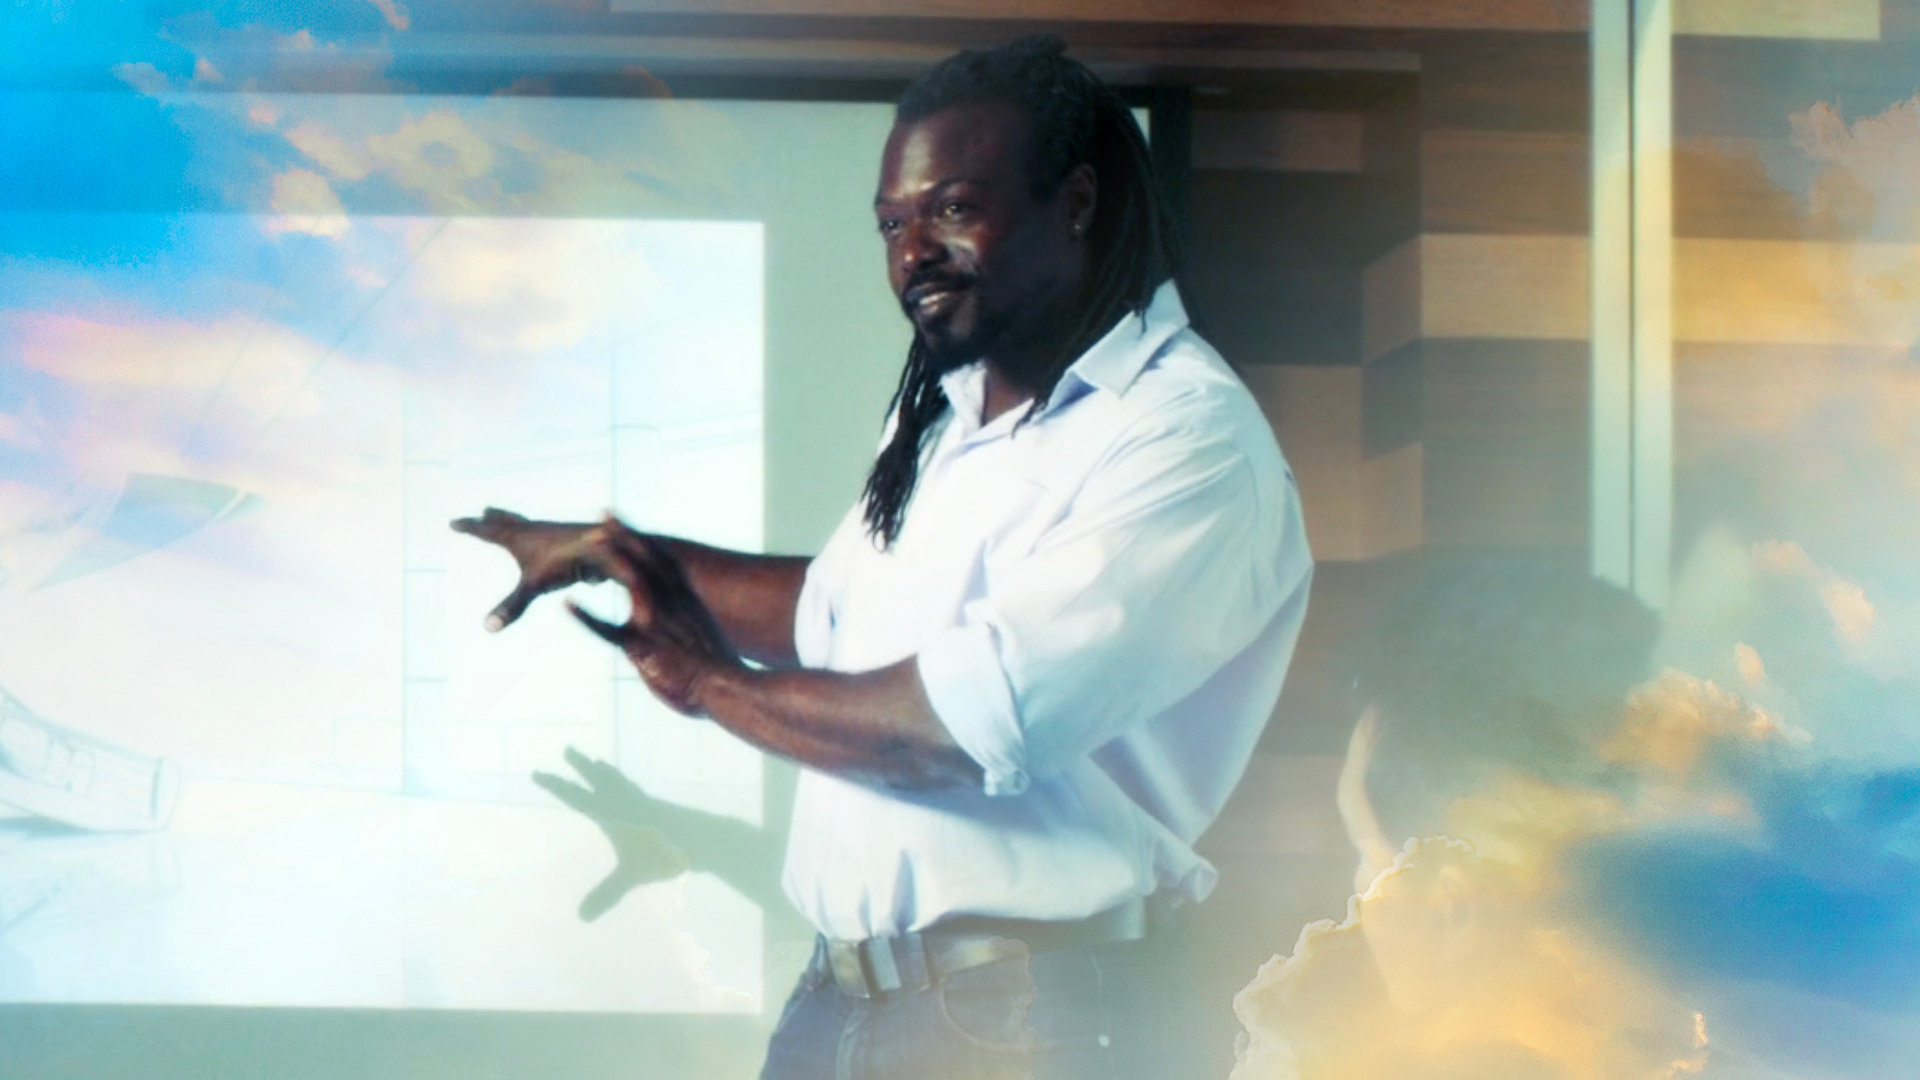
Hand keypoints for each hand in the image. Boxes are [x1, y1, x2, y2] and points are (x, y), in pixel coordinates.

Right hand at [449, 507, 611, 630]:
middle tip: (484, 512)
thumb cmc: (572, 562)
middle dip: (495, 519)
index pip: (488, 532)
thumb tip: (486, 628)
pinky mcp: (574, 540)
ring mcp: (557, 533)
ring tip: (514, 521)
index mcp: (521, 537)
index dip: (470, 528)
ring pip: (534, 527)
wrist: (611, 544)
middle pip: (511, 523)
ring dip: (520, 523)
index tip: (452, 522)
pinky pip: (552, 538)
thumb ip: (513, 605)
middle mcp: (538, 530)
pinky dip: (544, 535)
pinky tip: (552, 542)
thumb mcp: (536, 584)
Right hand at [532, 747, 690, 920]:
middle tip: (568, 749)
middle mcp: (624, 802)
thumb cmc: (663, 854)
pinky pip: (634, 789)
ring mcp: (642, 801)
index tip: (536, 773)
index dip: (556, 785)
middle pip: (598, 779)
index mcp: (611, 813)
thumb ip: (607, 894)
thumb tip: (581, 918)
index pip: (575, 796)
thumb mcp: (632, 876)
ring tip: (598, 763)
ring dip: (605, 772)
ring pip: (618, 781)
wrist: (702, 839)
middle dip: (581, 765)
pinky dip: (625, 784)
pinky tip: (630, 789)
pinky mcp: (658, 806)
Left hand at [567, 520, 741, 716]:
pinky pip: (608, 630)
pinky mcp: (643, 648)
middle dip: (623, 535)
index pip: (663, 563)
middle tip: (603, 513)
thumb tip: (681, 633)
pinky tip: (566, 606)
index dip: (643, 543)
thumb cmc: (720, 677)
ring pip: (627, 584)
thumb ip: (687, 634)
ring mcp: (656, 625)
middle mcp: (671, 607)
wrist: (729, 690)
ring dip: (606, 562)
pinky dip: (586, 618)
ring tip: (584, 542)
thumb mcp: (705, 647)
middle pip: (644, 562)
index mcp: (687, 604)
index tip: (627, 525)